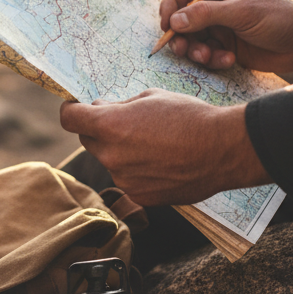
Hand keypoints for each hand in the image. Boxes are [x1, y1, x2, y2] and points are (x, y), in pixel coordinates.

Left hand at [60, 91, 269, 205]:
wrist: (223, 149)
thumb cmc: (189, 116)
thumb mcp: (151, 98)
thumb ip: (119, 107)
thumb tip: (102, 111)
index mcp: (109, 125)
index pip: (69, 119)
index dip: (71, 110)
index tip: (78, 108)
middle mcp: (111, 155)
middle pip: (88, 140)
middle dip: (99, 129)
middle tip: (123, 122)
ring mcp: (124, 179)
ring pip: (111, 161)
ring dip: (122, 151)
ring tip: (155, 143)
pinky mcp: (139, 196)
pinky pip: (129, 179)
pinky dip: (138, 170)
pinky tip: (162, 162)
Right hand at [160, 0, 292, 73]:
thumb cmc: (279, 17)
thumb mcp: (241, 12)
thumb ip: (206, 14)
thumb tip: (174, 20)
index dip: (170, 5)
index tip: (167, 24)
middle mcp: (215, 5)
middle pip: (181, 18)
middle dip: (180, 35)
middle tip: (182, 48)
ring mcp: (219, 27)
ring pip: (191, 40)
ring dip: (195, 51)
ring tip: (208, 57)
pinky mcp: (225, 47)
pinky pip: (206, 55)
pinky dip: (212, 60)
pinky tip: (228, 60)